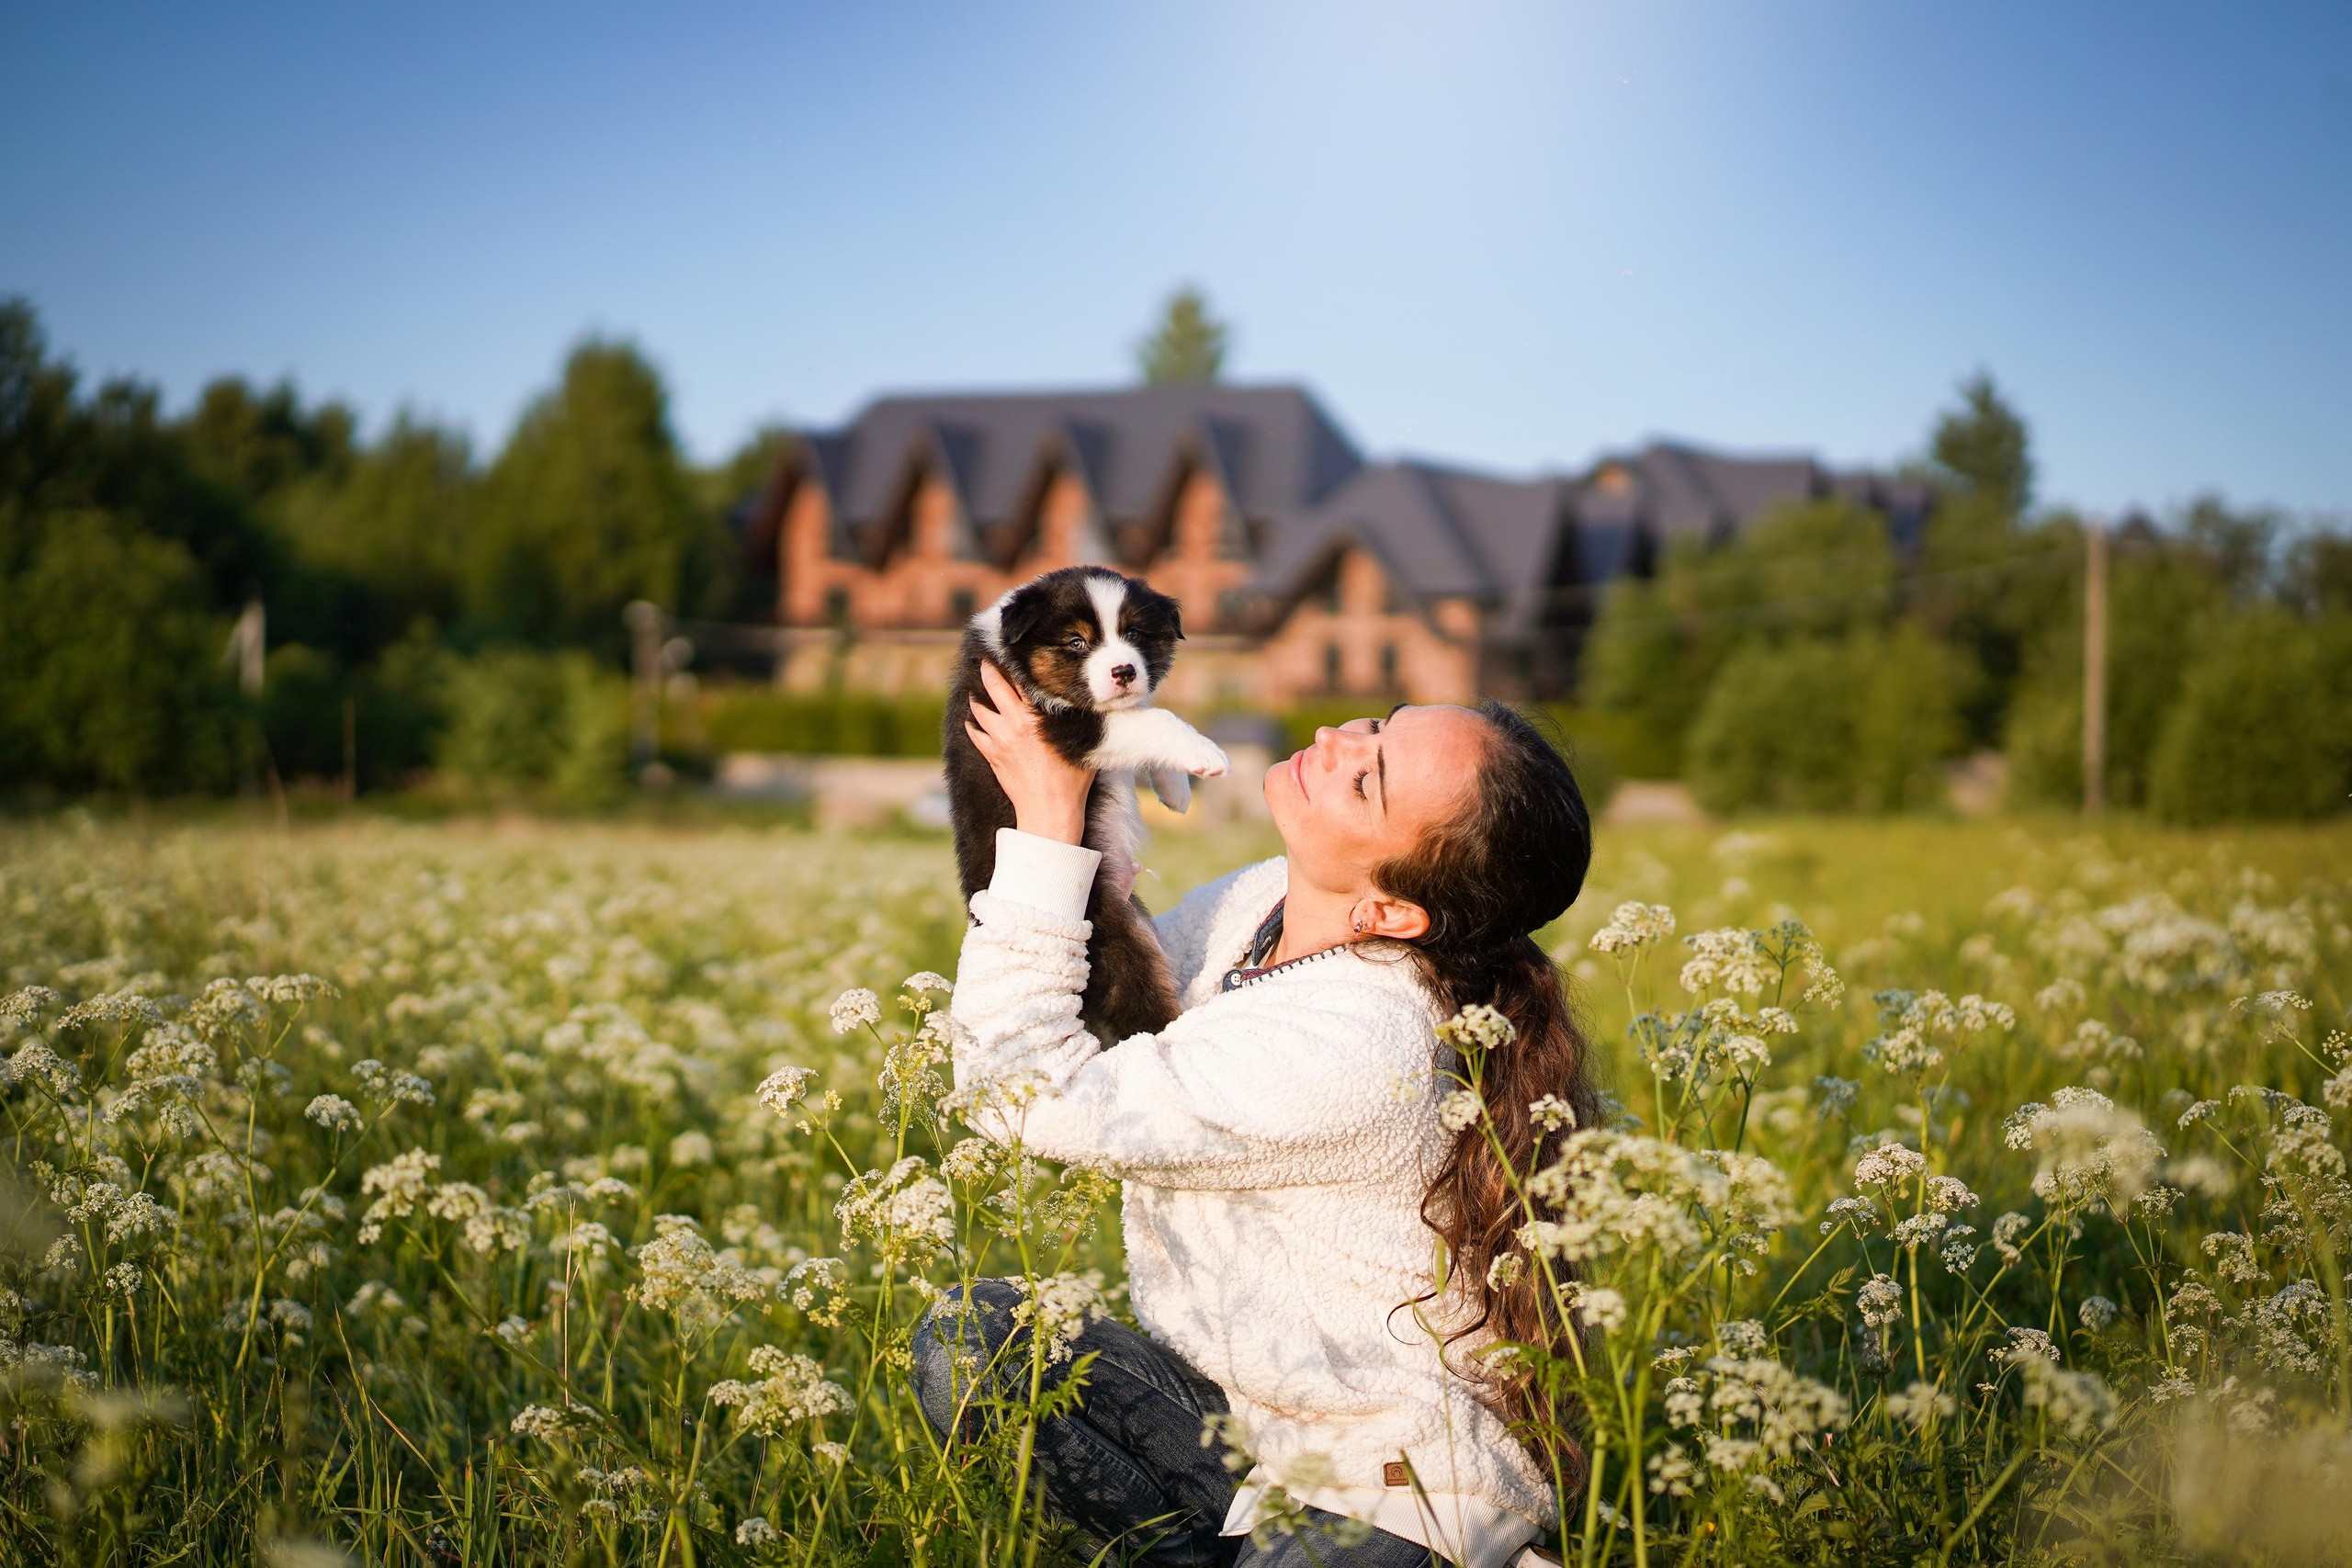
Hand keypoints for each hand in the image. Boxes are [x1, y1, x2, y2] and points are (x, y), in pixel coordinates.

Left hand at [965, 661, 1094, 844]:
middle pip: (994, 688)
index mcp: (1036, 719)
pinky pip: (974, 734)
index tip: (1013, 653)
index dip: (1016, 665)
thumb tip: (1091, 703)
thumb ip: (1082, 722)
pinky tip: (974, 721)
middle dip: (988, 671)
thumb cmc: (1072, 782)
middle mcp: (1014, 725)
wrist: (1049, 812)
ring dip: (977, 699)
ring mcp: (999, 741)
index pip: (1022, 681)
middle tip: (986, 662)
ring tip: (977, 691)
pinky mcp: (992, 756)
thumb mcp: (1082, 745)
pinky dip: (972, 725)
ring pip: (979, 710)